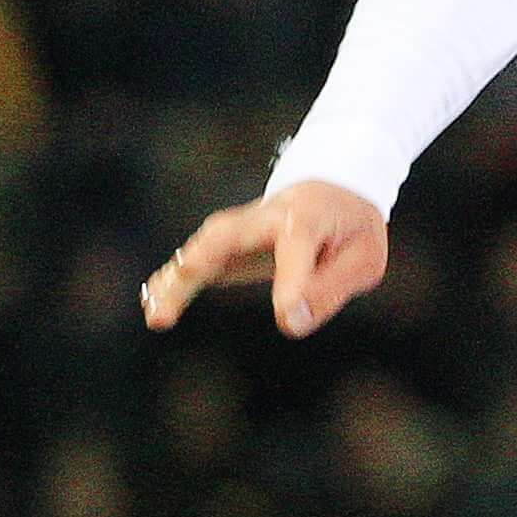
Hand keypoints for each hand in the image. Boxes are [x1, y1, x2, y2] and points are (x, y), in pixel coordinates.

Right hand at [145, 179, 390, 336]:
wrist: (333, 194)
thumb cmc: (351, 230)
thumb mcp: (363, 260)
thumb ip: (330, 289)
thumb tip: (291, 322)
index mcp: (306, 219)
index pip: (295, 248)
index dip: (292, 282)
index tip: (288, 317)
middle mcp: (263, 218)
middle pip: (226, 235)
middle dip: (202, 261)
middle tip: (186, 285)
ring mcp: (238, 229)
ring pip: (202, 246)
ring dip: (177, 278)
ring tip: (159, 314)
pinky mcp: (224, 245)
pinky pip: (193, 259)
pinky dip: (172, 279)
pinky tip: (152, 303)